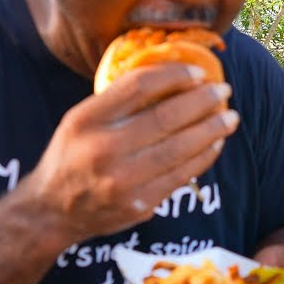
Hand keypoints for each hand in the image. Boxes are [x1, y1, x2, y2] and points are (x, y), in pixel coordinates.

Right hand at [27, 62, 237, 240]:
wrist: (54, 211)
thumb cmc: (72, 155)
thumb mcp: (81, 119)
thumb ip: (118, 99)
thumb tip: (171, 74)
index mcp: (86, 119)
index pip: (139, 86)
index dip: (175, 75)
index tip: (199, 72)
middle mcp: (103, 149)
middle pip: (166, 117)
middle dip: (203, 101)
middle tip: (224, 91)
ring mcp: (123, 180)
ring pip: (180, 149)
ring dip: (212, 130)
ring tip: (230, 118)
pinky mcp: (140, 204)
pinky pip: (181, 175)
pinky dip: (203, 157)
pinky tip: (215, 144)